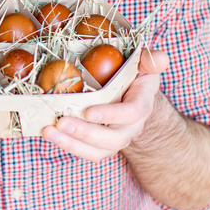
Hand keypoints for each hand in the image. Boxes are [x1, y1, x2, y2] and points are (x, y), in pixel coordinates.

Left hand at [41, 49, 169, 161]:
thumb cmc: (135, 76)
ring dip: (71, 144)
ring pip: (96, 151)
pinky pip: (85, 151)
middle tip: (61, 123)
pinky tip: (48, 133)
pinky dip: (66, 145)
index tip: (88, 112)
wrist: (132, 98)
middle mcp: (129, 127)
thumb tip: (160, 58)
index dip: (111, 115)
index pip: (131, 114)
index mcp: (141, 105)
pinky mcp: (98, 145)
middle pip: (111, 139)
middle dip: (85, 133)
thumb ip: (151, 60)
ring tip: (48, 132)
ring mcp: (114, 139)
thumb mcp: (144, 64)